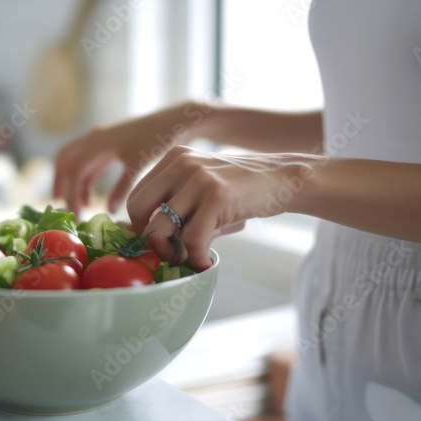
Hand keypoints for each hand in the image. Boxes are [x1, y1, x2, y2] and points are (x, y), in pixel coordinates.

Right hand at [53, 103, 209, 215]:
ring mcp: (101, 138)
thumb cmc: (159, 140)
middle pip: (65, 160)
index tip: (75, 215)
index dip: (72, 195)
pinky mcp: (109, 142)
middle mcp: (95, 137)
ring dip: (73, 182)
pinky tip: (92, 196)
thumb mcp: (140, 165)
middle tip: (60, 205)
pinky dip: (86, 178)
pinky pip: (89, 160)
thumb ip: (123, 188)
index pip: (76, 171)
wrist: (175, 120)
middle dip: (60, 183)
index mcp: (99, 142)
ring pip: (75, 160)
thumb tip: (109, 210)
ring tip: (79, 206)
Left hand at [127, 146, 317, 269]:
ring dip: (170, 253)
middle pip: (138, 209)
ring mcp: (198, 179)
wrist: (284, 178)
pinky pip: (192, 240)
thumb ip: (178, 202)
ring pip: (160, 228)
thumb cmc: (241, 190)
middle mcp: (181, 164)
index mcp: (173, 158)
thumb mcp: (203, 184)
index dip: (139, 225)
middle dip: (148, 238)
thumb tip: (148, 239)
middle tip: (168, 253)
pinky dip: (196, 258)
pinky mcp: (217, 197)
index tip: (154, 243)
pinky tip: (206, 261)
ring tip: (188, 259)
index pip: (136, 196)